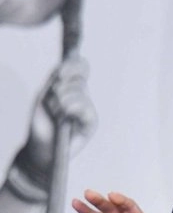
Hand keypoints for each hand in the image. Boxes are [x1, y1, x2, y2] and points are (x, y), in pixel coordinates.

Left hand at [22, 55, 97, 172]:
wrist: (41, 148)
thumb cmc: (41, 124)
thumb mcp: (43, 97)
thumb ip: (55, 82)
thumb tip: (66, 73)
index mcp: (72, 87)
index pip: (81, 66)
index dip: (73, 65)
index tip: (59, 72)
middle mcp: (82, 96)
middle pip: (78, 78)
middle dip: (60, 88)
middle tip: (51, 102)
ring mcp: (88, 109)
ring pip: (79, 91)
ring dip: (61, 100)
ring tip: (55, 114)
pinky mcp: (91, 122)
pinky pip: (85, 107)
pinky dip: (72, 109)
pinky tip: (65, 117)